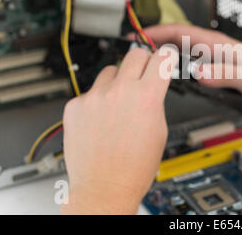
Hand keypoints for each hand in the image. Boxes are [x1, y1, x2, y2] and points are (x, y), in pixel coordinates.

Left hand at [61, 47, 177, 213]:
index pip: (162, 57)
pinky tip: (100, 120)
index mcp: (146, 97)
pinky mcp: (75, 105)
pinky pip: (90, 91)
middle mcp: (120, 91)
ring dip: (117, 81)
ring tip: (118, 104)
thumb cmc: (133, 167)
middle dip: (143, 62)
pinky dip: (97, 101)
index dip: (166, 56)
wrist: (104, 187)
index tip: (164, 57)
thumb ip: (155, 101)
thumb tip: (151, 86)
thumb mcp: (159, 130)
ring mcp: (95, 97)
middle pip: (135, 54)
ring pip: (110, 71)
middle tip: (142, 76)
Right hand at [143, 24, 241, 108]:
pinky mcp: (216, 67)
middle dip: (153, 41)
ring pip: (181, 50)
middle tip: (133, 50)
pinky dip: (175, 64)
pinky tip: (170, 74)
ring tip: (144, 61)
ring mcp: (213, 57)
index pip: (180, 32)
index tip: (138, 36)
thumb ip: (223, 74)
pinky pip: (189, 62)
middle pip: (176, 39)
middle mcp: (213, 48)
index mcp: (217, 44)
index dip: (157, 32)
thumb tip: (198, 73)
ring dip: (162, 52)